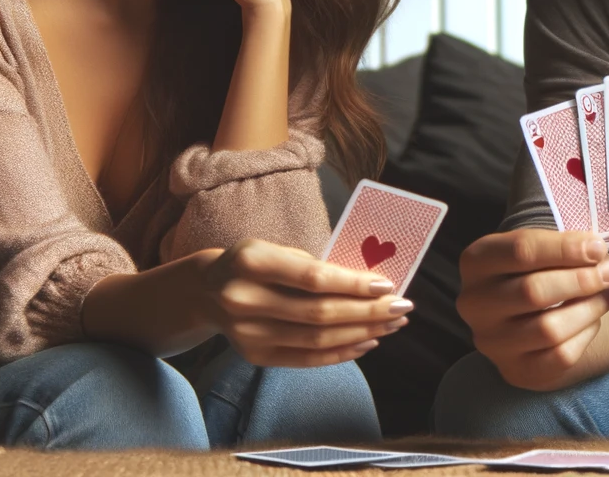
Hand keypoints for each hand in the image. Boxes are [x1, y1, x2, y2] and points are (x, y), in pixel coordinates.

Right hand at [199, 239, 411, 366]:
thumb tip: (369, 282)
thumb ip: (314, 265)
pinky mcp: (255, 356)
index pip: (313, 278)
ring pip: (317, 339)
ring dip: (362, 333)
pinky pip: (306, 359)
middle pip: (319, 313)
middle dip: (368, 311)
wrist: (206, 291)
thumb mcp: (275, 249)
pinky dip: (341, 352)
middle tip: (402, 307)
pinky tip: (368, 342)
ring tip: (392, 323)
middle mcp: (245, 299)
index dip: (353, 284)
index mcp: (252, 261)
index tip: (388, 284)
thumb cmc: (254, 263)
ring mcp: (248, 333)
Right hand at [456, 229, 608, 390]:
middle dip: (581, 280)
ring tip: (606, 294)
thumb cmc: (532, 271)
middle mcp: (474, 304)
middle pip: (533, 292)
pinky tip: (592, 319)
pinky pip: (559, 356)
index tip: (598, 248)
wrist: (520, 316)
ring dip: (588, 308)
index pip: (521, 251)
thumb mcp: (536, 248)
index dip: (565, 248)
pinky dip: (585, 335)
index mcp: (476, 262)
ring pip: (548, 329)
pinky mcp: (515, 370)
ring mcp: (492, 342)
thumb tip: (598, 253)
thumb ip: (562, 246)